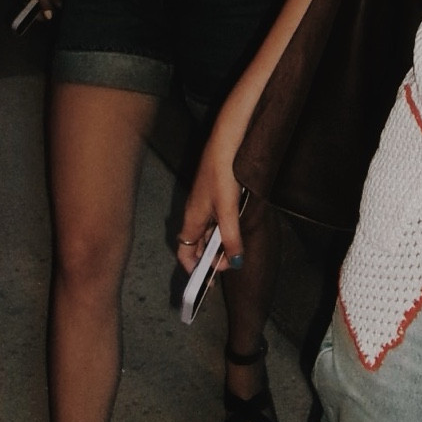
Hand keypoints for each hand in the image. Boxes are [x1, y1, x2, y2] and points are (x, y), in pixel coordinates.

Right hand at [177, 113, 246, 274]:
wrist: (226, 140)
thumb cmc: (223, 173)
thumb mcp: (228, 210)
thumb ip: (231, 238)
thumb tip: (234, 263)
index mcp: (192, 219)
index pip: (184, 252)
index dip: (194, 269)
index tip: (209, 281)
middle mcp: (194, 213)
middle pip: (197, 244)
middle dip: (210, 258)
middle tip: (230, 264)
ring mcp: (204, 202)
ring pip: (207, 231)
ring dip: (219, 243)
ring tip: (235, 249)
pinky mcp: (214, 193)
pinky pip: (215, 219)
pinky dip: (223, 228)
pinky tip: (237, 226)